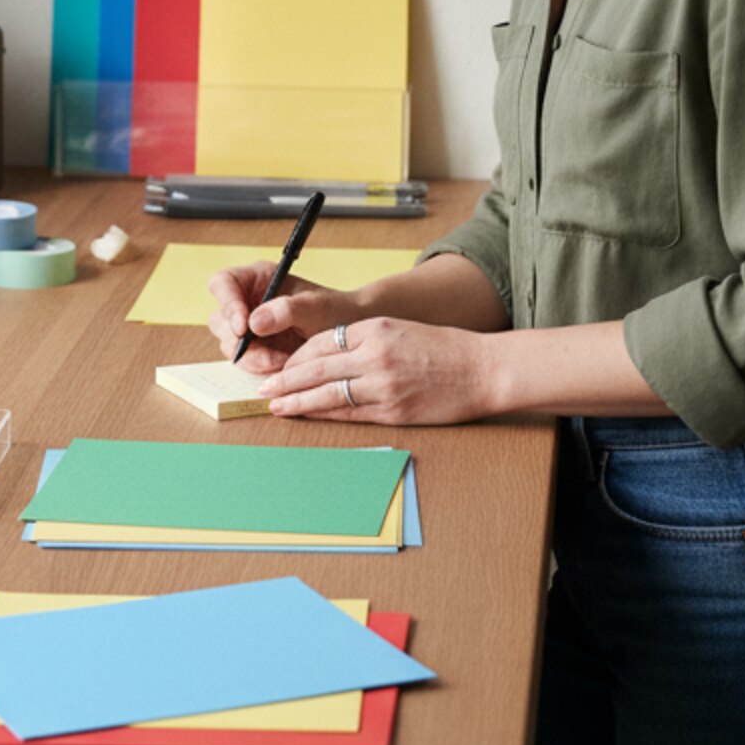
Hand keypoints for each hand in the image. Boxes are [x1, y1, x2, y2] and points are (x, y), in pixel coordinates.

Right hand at [205, 264, 360, 375]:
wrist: (347, 335)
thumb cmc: (334, 311)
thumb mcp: (315, 307)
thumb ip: (286, 310)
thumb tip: (254, 323)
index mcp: (257, 278)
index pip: (223, 284)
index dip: (227, 304)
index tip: (244, 328)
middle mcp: (247, 300)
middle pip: (221, 320)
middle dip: (240, 341)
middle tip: (267, 354)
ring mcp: (248, 327)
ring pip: (229, 345)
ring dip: (253, 358)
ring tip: (283, 360)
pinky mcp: (254, 349)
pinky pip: (244, 361)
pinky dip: (260, 367)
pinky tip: (283, 364)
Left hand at [258, 315, 498, 425]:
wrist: (482, 369)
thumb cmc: (444, 348)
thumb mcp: (400, 329)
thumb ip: (365, 340)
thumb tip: (328, 356)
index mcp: (375, 328)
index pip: (322, 342)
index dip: (297, 357)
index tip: (282, 365)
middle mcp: (375, 355)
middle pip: (317, 368)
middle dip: (285, 379)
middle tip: (263, 387)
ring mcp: (383, 385)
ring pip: (327, 394)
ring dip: (297, 401)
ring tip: (276, 405)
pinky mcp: (394, 411)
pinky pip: (350, 414)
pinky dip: (325, 415)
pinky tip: (309, 416)